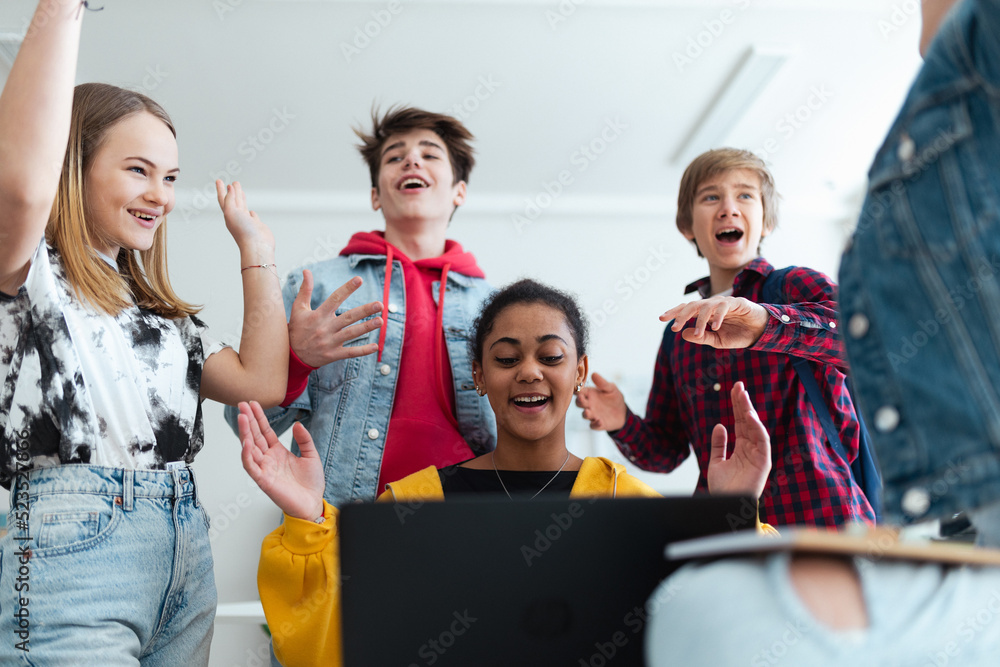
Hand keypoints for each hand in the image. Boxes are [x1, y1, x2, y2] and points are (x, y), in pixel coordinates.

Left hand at [216, 180, 273, 249]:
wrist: (257, 246)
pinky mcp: (256, 225)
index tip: (219, 180)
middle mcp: (237, 217)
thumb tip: (230, 188)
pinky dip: (251, 212)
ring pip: (243, 206)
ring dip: (241, 198)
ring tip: (241, 191)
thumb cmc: (243, 232)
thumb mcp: (231, 212)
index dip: (221, 189)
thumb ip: (230, 199)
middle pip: (233, 200)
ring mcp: (247, 221)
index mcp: (229, 214)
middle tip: (233, 183)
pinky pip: (252, 216)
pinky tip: (250, 211)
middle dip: (233, 191)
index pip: (223, 198)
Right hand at [238, 401, 325, 520]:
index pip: (265, 431)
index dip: (258, 418)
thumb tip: (297, 424)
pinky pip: (251, 466)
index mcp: (278, 452)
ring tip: (242, 417)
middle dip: (248, 420)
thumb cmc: (311, 483)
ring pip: (250, 448)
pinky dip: (247, 454)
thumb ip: (304, 439)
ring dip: (245, 433)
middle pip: (255, 436)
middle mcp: (268, 459)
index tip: (252, 404)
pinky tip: (246, 442)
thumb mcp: (311, 455)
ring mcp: (264, 469)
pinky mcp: (263, 480)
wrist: (313, 503)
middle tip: (242, 405)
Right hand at [289, 270, 382, 367]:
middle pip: (348, 317)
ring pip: (351, 333)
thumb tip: (307, 271)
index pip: (335, 298)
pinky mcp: (333, 354)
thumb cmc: (297, 329)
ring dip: (367, 327)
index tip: (359, 279)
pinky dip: (363, 351)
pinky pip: (350, 352)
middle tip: (380, 304)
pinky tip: (375, 347)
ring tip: (380, 321)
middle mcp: (325, 328)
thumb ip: (305, 290)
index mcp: (318, 315)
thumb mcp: (298, 308)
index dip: (347, 289)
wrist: (291, 355)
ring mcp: (330, 342)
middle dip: (364, 311)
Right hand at [575, 372, 626, 430]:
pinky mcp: (598, 424)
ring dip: (585, 413)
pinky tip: (600, 421)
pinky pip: (593, 425)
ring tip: (588, 412)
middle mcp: (589, 404)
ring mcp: (593, 414)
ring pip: (585, 415)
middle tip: (582, 399)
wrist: (623, 412)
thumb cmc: (615, 398)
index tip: (578, 390)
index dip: (578, 391)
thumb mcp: (611, 388)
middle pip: (579, 403)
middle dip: (579, 401)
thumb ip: (602, 383)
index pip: (580, 392)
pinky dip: (595, 424)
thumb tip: (593, 374)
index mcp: (590, 394)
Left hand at [660, 296, 768, 348]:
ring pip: (706, 306)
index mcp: (705, 313)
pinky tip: (715, 327)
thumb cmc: (738, 334)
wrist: (760, 331)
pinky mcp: (737, 302)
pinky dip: (718, 316)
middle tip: (674, 327)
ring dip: (700, 321)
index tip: (661, 319)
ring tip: (698, 334)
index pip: (686, 309)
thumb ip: (701, 337)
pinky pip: (724, 307)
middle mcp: (712, 305)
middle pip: (692, 305)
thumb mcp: (718, 341)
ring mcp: (724, 303)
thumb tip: (683, 334)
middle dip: (681, 315)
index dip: (674, 312)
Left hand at [706, 382, 771, 497]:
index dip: (737, 406)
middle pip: (747, 422)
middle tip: (738, 386)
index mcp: (741, 448)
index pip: (739, 422)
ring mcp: (758, 455)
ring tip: (743, 396)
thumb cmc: (722, 489)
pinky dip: (757, 429)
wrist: (725, 505)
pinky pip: (762, 442)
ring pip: (755, 428)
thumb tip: (719, 425)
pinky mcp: (764, 462)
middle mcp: (751, 449)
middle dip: (743, 403)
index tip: (734, 389)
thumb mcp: (715, 462)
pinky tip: (750, 416)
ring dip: (750, 412)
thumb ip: (718, 444)